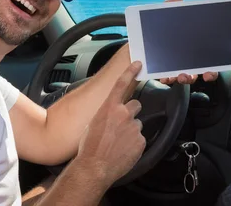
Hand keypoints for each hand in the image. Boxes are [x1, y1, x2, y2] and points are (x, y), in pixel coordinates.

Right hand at [75, 61, 145, 186]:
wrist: (94, 166)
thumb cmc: (89, 146)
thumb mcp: (93, 123)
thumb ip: (106, 114)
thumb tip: (111, 115)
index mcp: (109, 107)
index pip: (122, 84)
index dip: (130, 72)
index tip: (138, 64)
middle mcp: (123, 114)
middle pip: (135, 105)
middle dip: (130, 113)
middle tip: (121, 125)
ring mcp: (134, 127)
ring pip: (137, 124)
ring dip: (131, 130)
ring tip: (119, 142)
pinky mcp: (141, 141)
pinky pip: (140, 139)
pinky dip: (133, 144)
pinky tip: (123, 150)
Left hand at [156, 0, 219, 84]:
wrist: (131, 44)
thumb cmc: (149, 31)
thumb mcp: (160, 17)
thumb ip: (170, 7)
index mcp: (186, 46)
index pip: (204, 58)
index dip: (211, 66)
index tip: (212, 69)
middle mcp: (182, 59)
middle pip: (198, 70)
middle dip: (202, 74)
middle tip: (202, 74)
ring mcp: (172, 68)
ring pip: (185, 76)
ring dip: (186, 77)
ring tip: (182, 75)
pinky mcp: (160, 73)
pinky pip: (168, 79)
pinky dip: (168, 79)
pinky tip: (166, 77)